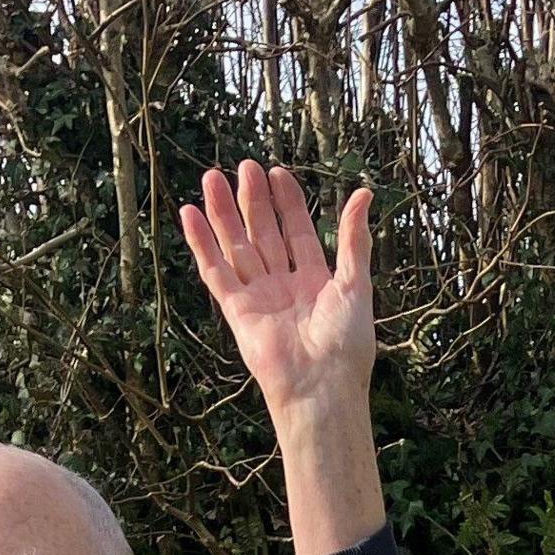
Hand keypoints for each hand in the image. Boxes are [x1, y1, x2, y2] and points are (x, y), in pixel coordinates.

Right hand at [181, 163, 375, 416]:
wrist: (320, 387)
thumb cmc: (346, 344)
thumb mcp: (356, 284)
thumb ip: (354, 239)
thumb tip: (364, 193)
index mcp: (315, 281)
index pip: (298, 232)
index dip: (288, 203)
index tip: (277, 172)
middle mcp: (284, 286)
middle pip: (264, 235)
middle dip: (253, 201)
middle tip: (244, 167)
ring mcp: (258, 297)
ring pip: (237, 247)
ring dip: (223, 215)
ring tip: (211, 178)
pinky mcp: (236, 311)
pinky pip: (215, 272)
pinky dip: (202, 244)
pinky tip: (190, 215)